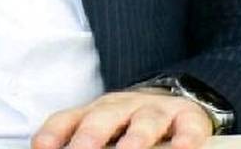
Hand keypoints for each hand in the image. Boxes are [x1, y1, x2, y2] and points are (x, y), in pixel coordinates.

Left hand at [32, 90, 212, 148]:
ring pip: (145, 120)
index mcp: (95, 113)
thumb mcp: (103, 131)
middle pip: (103, 117)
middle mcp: (122, 107)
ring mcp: (154, 110)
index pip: (67, 120)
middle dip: (91, 136)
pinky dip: (185, 138)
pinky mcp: (187, 118)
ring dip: (136, 138)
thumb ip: (80, 142)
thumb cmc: (128, 125)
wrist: (174, 99)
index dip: (53, 134)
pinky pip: (186, 127)